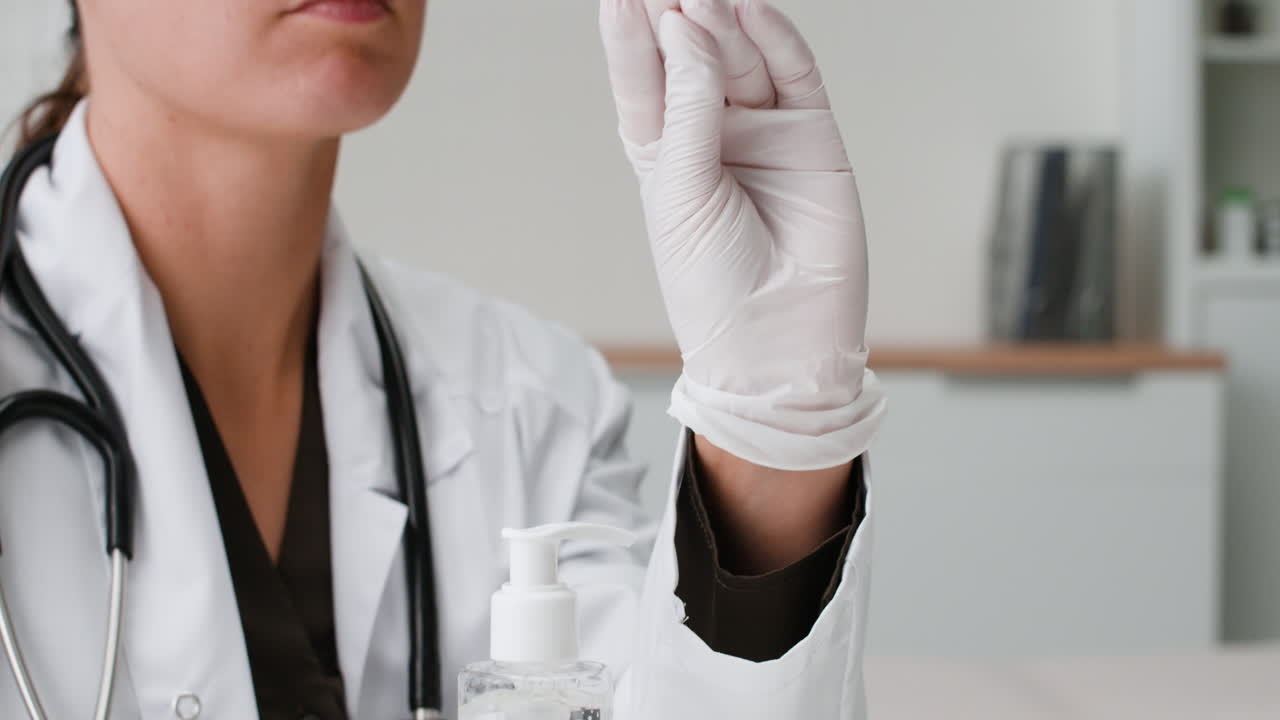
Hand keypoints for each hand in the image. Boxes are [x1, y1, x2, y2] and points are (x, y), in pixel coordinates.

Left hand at [599, 0, 884, 471]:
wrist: (780, 345)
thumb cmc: (714, 287)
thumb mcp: (680, 194)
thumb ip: (688, 109)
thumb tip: (688, 28)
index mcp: (665, 154)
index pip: (643, 80)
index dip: (630, 35)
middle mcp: (714, 135)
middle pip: (693, 56)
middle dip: (678, 15)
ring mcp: (766, 133)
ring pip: (741, 57)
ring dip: (721, 21)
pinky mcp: (814, 138)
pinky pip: (794, 75)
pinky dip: (775, 39)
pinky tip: (751, 8)